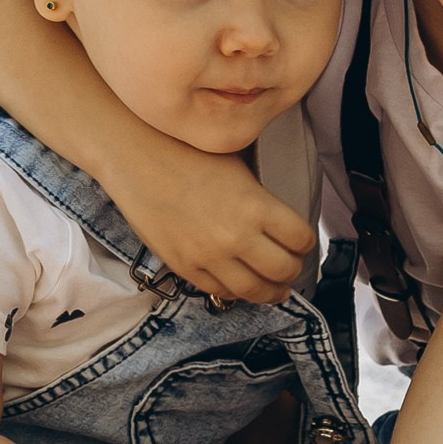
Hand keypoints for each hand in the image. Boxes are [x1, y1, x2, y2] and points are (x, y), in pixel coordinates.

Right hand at [103, 131, 311, 305]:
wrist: (137, 158)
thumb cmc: (187, 152)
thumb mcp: (238, 165)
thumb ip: (261, 197)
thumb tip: (279, 220)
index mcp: (256, 206)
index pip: (301, 239)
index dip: (305, 241)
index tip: (302, 241)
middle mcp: (237, 237)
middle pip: (283, 269)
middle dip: (292, 269)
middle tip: (292, 265)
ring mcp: (209, 256)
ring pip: (254, 290)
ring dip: (270, 291)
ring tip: (275, 289)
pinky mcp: (185, 267)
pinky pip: (220, 291)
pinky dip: (236, 292)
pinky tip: (240, 285)